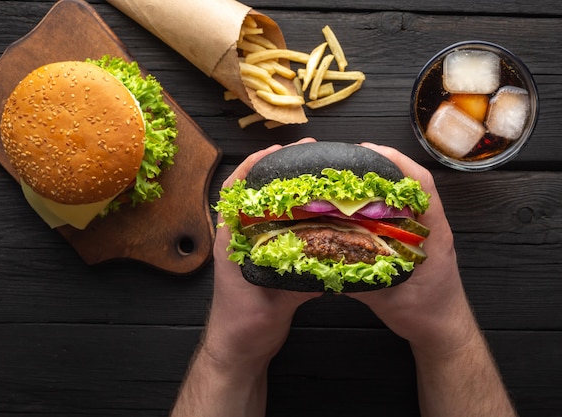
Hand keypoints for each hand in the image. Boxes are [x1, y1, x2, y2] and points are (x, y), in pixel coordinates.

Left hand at [203, 137, 321, 367]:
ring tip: (313, 177)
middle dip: (276, 170)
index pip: (235, 192)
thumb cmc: (243, 327)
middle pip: (253, 193)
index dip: (253, 166)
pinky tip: (316, 212)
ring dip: (285, 190)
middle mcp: (238, 240)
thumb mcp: (273, 302)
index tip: (277, 151)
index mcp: (231, 241)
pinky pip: (278, 228)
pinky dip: (294, 215)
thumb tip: (331, 261)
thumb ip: (298, 282)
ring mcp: (249, 249)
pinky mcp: (262, 260)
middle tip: (306, 156)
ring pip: (266, 209)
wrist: (237, 351)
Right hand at [347, 143, 476, 356]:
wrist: (444, 331)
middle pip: (411, 182)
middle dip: (383, 165)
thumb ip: (357, 280)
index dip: (396, 161)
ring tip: (350, 178)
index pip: (421, 183)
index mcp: (433, 233)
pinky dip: (380, 203)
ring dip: (381, 182)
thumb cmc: (425, 314)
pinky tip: (358, 207)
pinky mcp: (416, 242)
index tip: (368, 150)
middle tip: (349, 161)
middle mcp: (430, 227)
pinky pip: (399, 213)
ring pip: (405, 196)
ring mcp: (425, 233)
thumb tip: (322, 263)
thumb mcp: (388, 298)